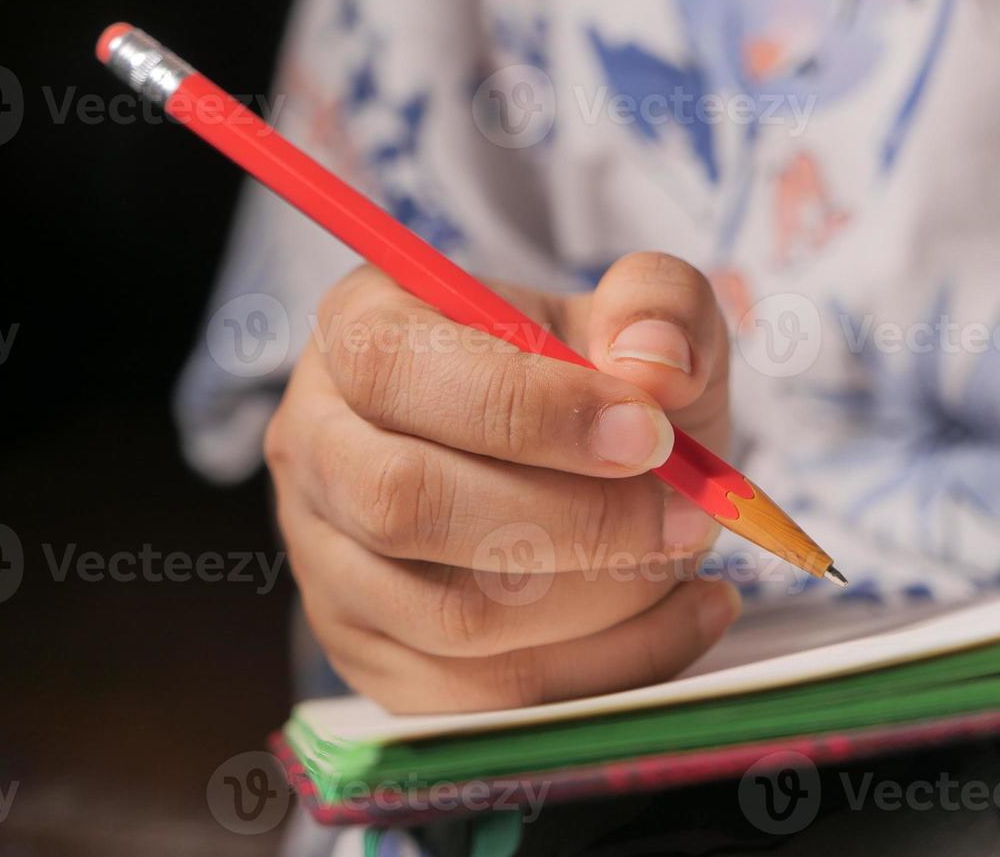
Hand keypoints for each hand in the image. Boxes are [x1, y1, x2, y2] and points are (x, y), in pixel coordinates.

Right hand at [264, 252, 741, 712]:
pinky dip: (606, 665)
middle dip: (570, 521)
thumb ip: (658, 305)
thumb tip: (655, 365)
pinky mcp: (368, 655)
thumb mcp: (640, 312)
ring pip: (448, 617)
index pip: (404, 372)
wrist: (580, 458)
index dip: (531, 411)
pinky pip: (482, 694)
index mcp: (359, 329)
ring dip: (597, 600)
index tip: (650, 436)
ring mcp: (327, 560)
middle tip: (684, 514)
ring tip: (684, 556)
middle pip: (405, 504)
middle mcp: (314, 443)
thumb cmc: (596, 377)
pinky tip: (682, 612)